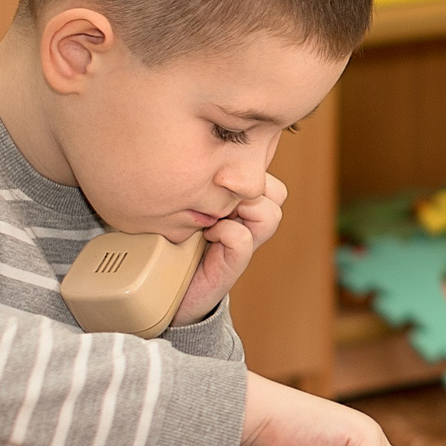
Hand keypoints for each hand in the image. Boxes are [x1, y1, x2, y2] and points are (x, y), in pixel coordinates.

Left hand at [174, 173, 286, 324]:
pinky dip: (225, 232)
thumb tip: (191, 154)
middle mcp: (248, 221)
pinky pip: (242, 238)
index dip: (249, 168)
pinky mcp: (234, 264)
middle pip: (276, 192)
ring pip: (270, 212)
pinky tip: (208, 235)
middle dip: (251, 187)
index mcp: (239, 202)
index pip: (265, 173)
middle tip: (222, 195)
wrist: (169, 290)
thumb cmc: (172, 241)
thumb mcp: (183, 204)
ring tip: (217, 215)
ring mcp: (246, 243)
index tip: (218, 173)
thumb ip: (197, 185)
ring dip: (243, 208)